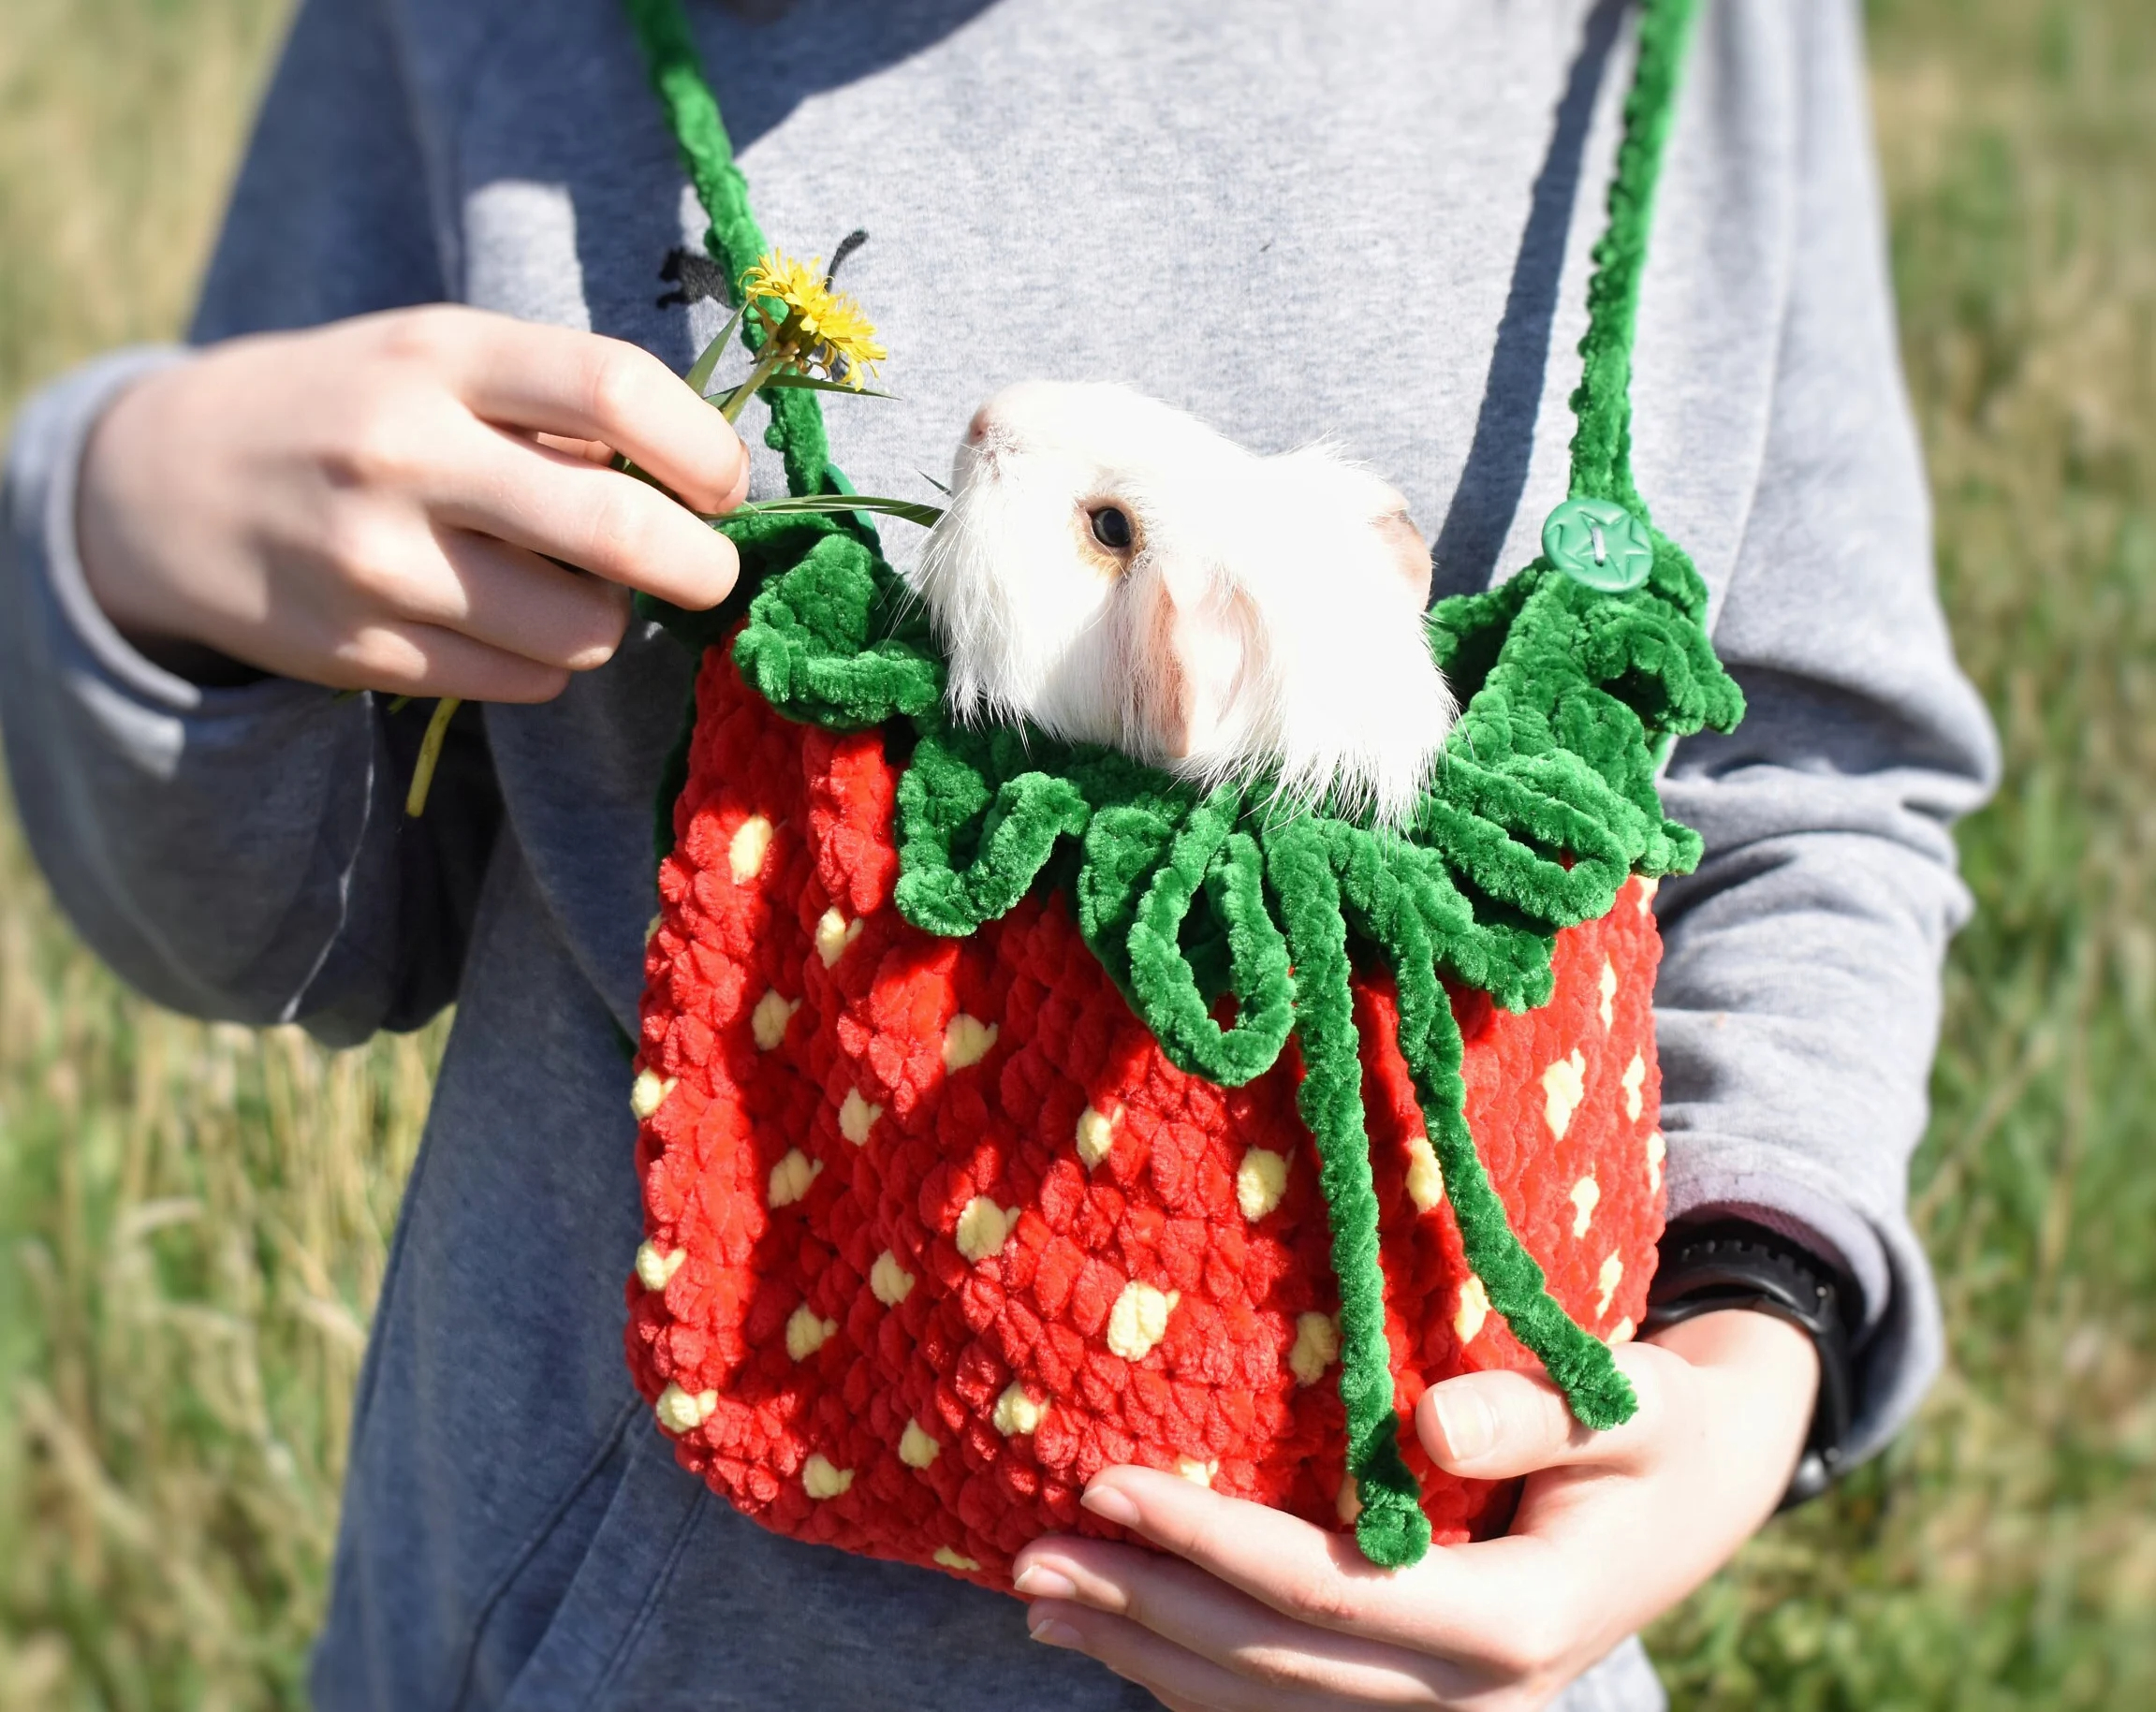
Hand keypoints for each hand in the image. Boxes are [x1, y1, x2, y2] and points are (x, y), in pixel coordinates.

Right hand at [76, 305, 748, 698]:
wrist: (166, 485)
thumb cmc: (351, 406)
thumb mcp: (437, 357)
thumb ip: (557, 405)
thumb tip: (706, 485)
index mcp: (440, 354)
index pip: (617, 389)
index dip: (705, 449)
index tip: (725, 485)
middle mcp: (405, 453)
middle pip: (620, 529)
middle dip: (701, 566)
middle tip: (709, 570)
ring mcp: (378, 563)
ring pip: (582, 630)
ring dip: (610, 619)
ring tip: (576, 586)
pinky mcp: (363, 653)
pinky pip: (526, 683)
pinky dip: (546, 663)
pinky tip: (505, 621)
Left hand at [1011, 1309, 1818, 1709]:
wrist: (1697, 1497)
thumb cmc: (1656, 1425)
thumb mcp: (1627, 1400)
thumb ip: (1539, 1413)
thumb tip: (1435, 1421)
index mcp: (1518, 1620)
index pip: (1328, 1594)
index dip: (1208, 1542)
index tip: (1107, 1481)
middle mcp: (1477, 1699)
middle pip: (1275, 1666)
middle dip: (1144, 1609)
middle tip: (1026, 1554)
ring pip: (1271, 1708)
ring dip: (1147, 1656)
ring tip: (1040, 1599)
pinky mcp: (1427, 1710)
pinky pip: (1294, 1710)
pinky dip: (1198, 1679)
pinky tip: (1121, 1635)